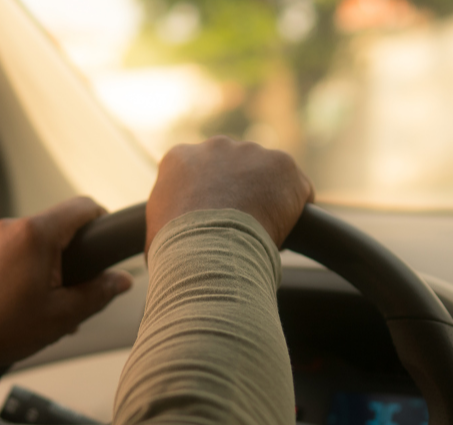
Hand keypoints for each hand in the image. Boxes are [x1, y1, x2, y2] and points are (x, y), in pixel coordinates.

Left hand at [0, 197, 132, 369]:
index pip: (83, 206)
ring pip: (36, 240)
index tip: (107, 243)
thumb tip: (122, 280)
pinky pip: (15, 250)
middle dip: (74, 253)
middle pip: (59, 225)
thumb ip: (98, 292)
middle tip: (76, 288)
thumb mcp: (63, 315)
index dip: (102, 221)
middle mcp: (12, 227)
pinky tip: (26, 301)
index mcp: (36, 235)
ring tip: (48, 302)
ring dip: (50, 263)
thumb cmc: (3, 328)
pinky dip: (27, 268)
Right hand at [146, 136, 313, 251]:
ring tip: (263, 233)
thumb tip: (167, 245)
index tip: (216, 223)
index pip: (201, 174)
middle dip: (241, 193)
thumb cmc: (176, 251)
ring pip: (267, 176)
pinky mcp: (282, 164)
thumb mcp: (155, 232)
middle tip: (242, 228)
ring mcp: (251, 152)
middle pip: (236, 169)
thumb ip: (166, 222)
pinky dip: (296, 210)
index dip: (212, 201)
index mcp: (179, 158)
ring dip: (268, 200)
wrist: (207, 251)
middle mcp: (215, 146)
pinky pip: (297, 189)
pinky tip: (286, 232)